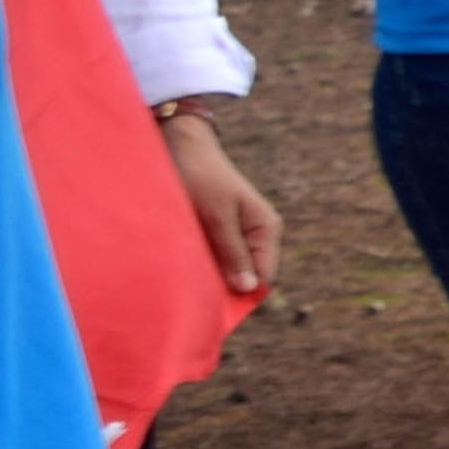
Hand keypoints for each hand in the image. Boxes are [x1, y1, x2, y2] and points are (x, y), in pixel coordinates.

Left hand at [161, 110, 282, 294]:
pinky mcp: (219, 231)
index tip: (210, 302)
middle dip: (223, 284)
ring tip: (185, 270)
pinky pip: (215, 257)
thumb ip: (233, 252)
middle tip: (193, 286)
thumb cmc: (200, 177)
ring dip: (209, 272)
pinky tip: (183, 258)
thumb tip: (249, 289)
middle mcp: (257, 234)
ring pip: (229, 268)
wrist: (181, 146)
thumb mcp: (216, 216)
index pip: (263, 277)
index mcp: (266, 229)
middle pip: (247, 275)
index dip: (240, 293)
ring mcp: (238, 233)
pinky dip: (201, 261)